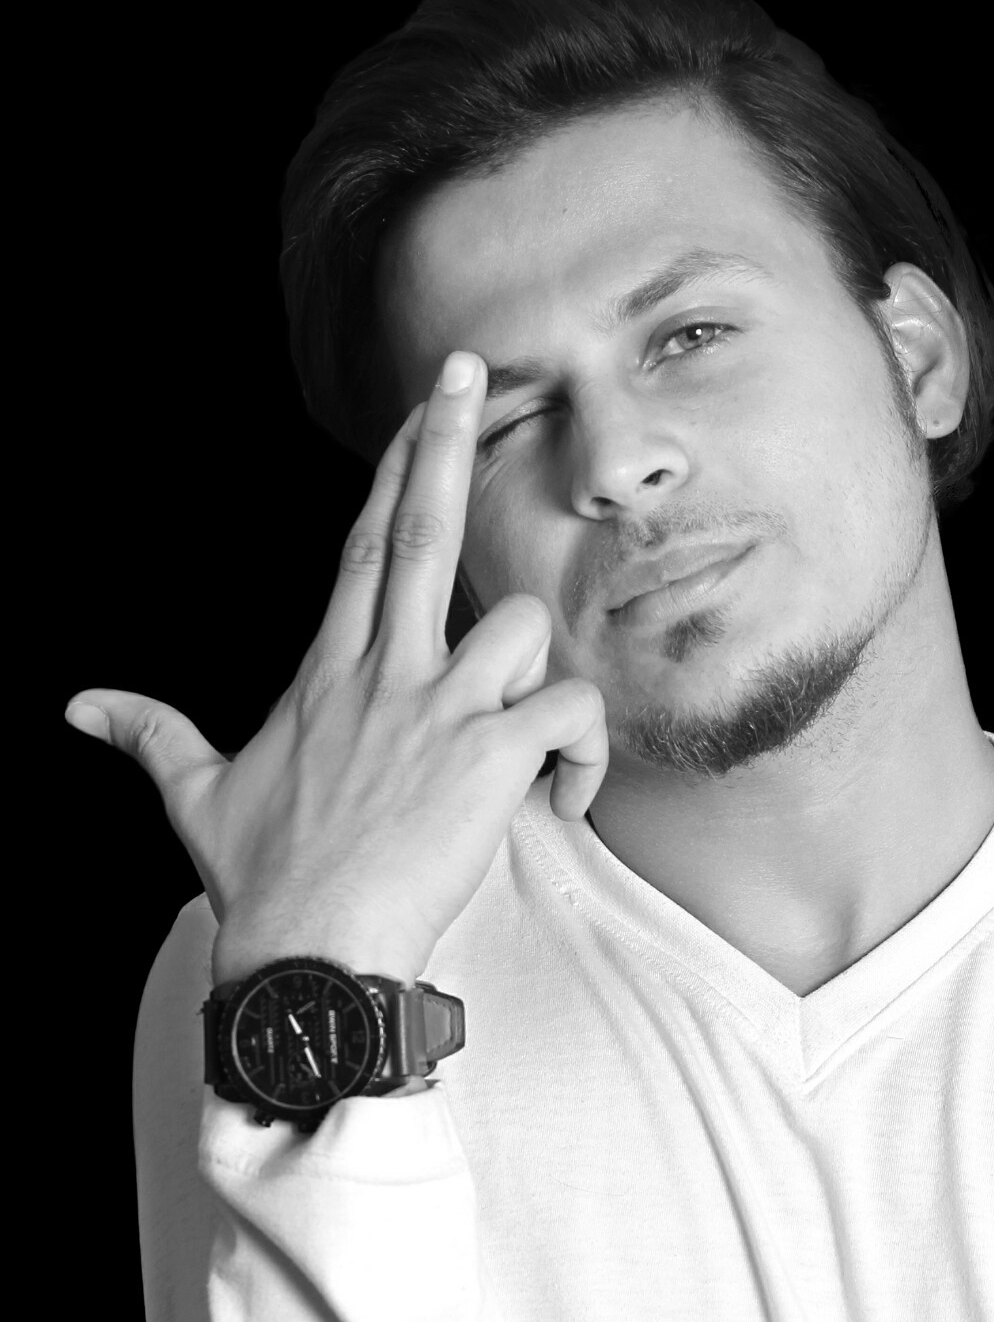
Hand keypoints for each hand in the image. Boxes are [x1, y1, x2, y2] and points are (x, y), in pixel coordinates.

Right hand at [63, 350, 608, 984]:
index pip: (367, 548)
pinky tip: (567, 798)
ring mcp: (439, 710)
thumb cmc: (263, 879)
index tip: (421, 409)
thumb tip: (77, 707)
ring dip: (541, 662)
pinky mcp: (489, 758)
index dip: (395, 473)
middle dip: (449, 442)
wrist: (309, 950)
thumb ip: (150, 733)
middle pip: (424, 533)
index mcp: (326, 671)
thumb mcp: (195, 793)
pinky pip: (570, 711)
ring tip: (531, 737)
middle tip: (473, 371)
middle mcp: (383, 674)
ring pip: (522, 621)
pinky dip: (586, 747)